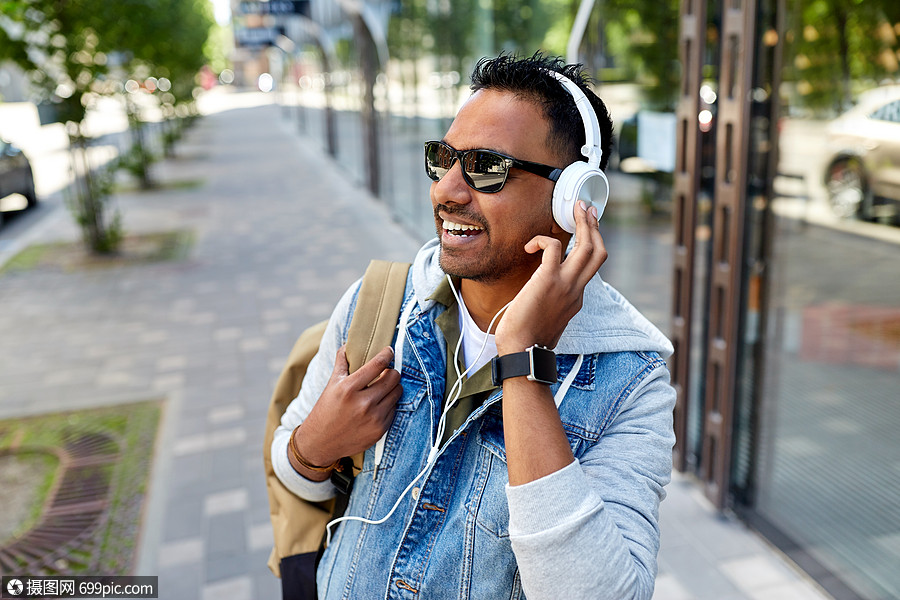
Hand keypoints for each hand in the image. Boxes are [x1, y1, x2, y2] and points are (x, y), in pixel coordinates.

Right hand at [291, 345, 401, 476]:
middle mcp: (363, 403)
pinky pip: (395, 409)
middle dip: (392, 371)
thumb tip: (348, 344)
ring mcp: (373, 418)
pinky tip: (380, 404)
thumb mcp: (331, 384)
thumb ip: (341, 363)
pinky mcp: (380, 430)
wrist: (321, 442)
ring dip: (393, 387)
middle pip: (393, 377)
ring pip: (397, 392)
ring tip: (384, 387)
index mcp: (349, 388)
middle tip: (386, 372)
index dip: (387, 354)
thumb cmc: (326, 409)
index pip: (377, 365)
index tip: (389, 350)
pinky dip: (390, 404)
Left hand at [495, 201, 607, 353]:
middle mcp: (576, 290)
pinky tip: (529, 245)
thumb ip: (551, 303)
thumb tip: (540, 294)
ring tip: (574, 208)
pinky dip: (542, 240)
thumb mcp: (547, 319)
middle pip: (598, 252)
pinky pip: (552, 248)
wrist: (522, 352)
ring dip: (582, 223)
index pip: (591, 267)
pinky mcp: (548, 280)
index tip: (587, 229)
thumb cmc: (526, 339)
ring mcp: (565, 285)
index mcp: (576, 298)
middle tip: (587, 208)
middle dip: (594, 227)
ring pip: (586, 247)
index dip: (591, 244)